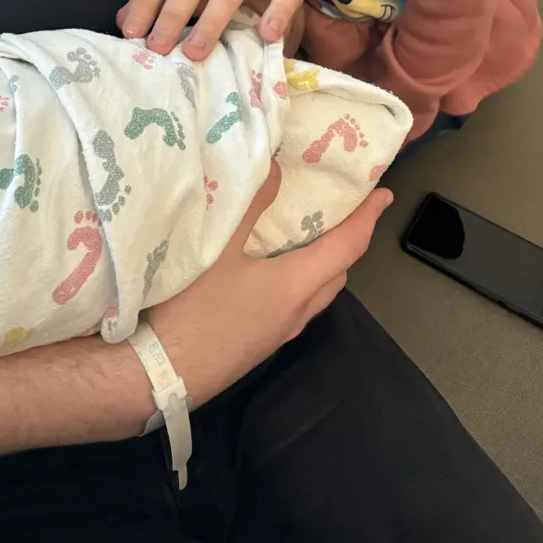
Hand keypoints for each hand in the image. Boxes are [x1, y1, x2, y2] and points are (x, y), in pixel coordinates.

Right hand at [148, 166, 393, 408]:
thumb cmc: (193, 309)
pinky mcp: (255, 346)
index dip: (367, 218)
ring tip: (303, 235)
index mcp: (296, 286)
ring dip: (320, 265)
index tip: (383, 196)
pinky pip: (292, 308)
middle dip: (345, 242)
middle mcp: (295, 314)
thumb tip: (277, 167)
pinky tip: (265, 271)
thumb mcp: (219, 246)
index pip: (347, 247)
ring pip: (314, 295)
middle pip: (336, 274)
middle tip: (339, 212)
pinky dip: (296, 282)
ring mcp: (276, 335)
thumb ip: (250, 204)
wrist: (158, 375)